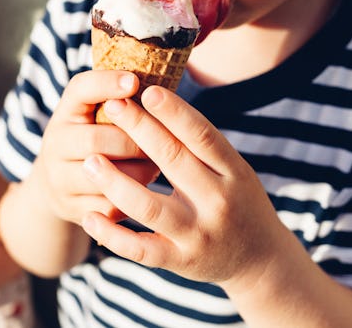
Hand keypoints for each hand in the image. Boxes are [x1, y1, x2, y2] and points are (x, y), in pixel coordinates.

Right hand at [34, 70, 159, 224]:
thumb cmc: (92, 136)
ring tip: (156, 167)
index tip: (134, 82)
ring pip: (105, 177)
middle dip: (135, 142)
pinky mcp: (71, 209)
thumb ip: (118, 96)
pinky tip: (143, 194)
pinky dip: (131, 201)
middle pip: (97, 140)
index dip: (107, 84)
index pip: (81, 89)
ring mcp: (59, 179)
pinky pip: (107, 207)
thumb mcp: (95, 111)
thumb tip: (158, 84)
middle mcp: (55, 143)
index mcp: (66, 111)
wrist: (57, 184)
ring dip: (138, 173)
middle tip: (162, 144)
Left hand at [80, 85, 288, 288]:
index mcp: (234, 172)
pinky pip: (140, 249)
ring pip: (149, 206)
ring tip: (91, 161)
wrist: (261, 260)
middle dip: (139, 129)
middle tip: (112, 106)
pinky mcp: (180, 261)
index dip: (175, 112)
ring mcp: (198, 234)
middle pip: (174, 160)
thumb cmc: (238, 202)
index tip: (147, 90)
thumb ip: (202, 145)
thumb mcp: (234, 170)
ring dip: (116, 182)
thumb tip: (157, 101)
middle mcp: (218, 201)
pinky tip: (90, 216)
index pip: (202, 135)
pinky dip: (112, 233)